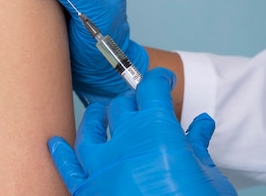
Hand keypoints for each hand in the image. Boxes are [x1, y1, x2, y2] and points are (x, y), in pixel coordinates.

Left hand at [48, 68, 236, 195]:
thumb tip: (201, 125)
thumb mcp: (209, 176)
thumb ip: (198, 146)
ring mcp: (104, 168)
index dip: (158, 80)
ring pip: (90, 130)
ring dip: (95, 116)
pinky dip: (61, 154)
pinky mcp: (90, 193)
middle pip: (122, 106)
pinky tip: (56, 143)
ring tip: (99, 113)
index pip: (151, 89)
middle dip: (132, 100)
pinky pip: (69, 169)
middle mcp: (126, 142)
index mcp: (158, 131)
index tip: (162, 82)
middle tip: (140, 104)